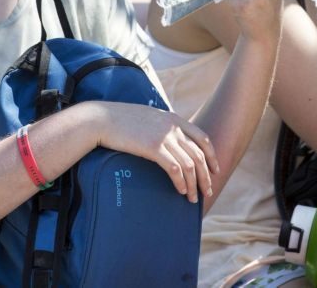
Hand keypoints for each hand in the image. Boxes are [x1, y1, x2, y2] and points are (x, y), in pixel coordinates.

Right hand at [93, 102, 218, 202]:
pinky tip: (181, 191)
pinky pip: (175, 169)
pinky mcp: (153, 147)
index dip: (211, 156)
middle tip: (208, 191)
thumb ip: (163, 126)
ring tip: (193, 198)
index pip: (202, 138)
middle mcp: (173, 127)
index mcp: (174, 119)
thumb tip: (170, 143)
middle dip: (206, 176)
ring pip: (189, 164)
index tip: (215, 170)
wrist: (102, 119)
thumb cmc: (121, 121)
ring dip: (194, 184)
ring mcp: (164, 136)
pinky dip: (181, 182)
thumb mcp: (148, 118)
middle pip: (199, 154)